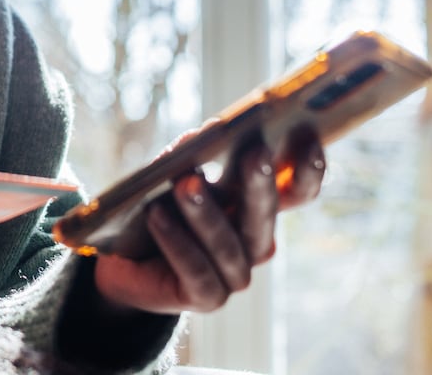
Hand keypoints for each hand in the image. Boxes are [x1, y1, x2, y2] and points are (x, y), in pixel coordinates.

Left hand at [93, 126, 325, 313]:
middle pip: (265, 213)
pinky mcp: (207, 298)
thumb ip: (192, 154)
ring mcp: (234, 274)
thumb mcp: (173, 174)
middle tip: (254, 153)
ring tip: (186, 184)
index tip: (310, 137)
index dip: (308, 168)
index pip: (297, 191)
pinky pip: (195, 270)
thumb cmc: (157, 205)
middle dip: (259, 183)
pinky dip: (176, 241)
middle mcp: (255, 242)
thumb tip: (204, 134)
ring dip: (206, 213)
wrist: (121, 259)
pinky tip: (157, 217)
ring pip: (228, 244)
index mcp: (258, 208)